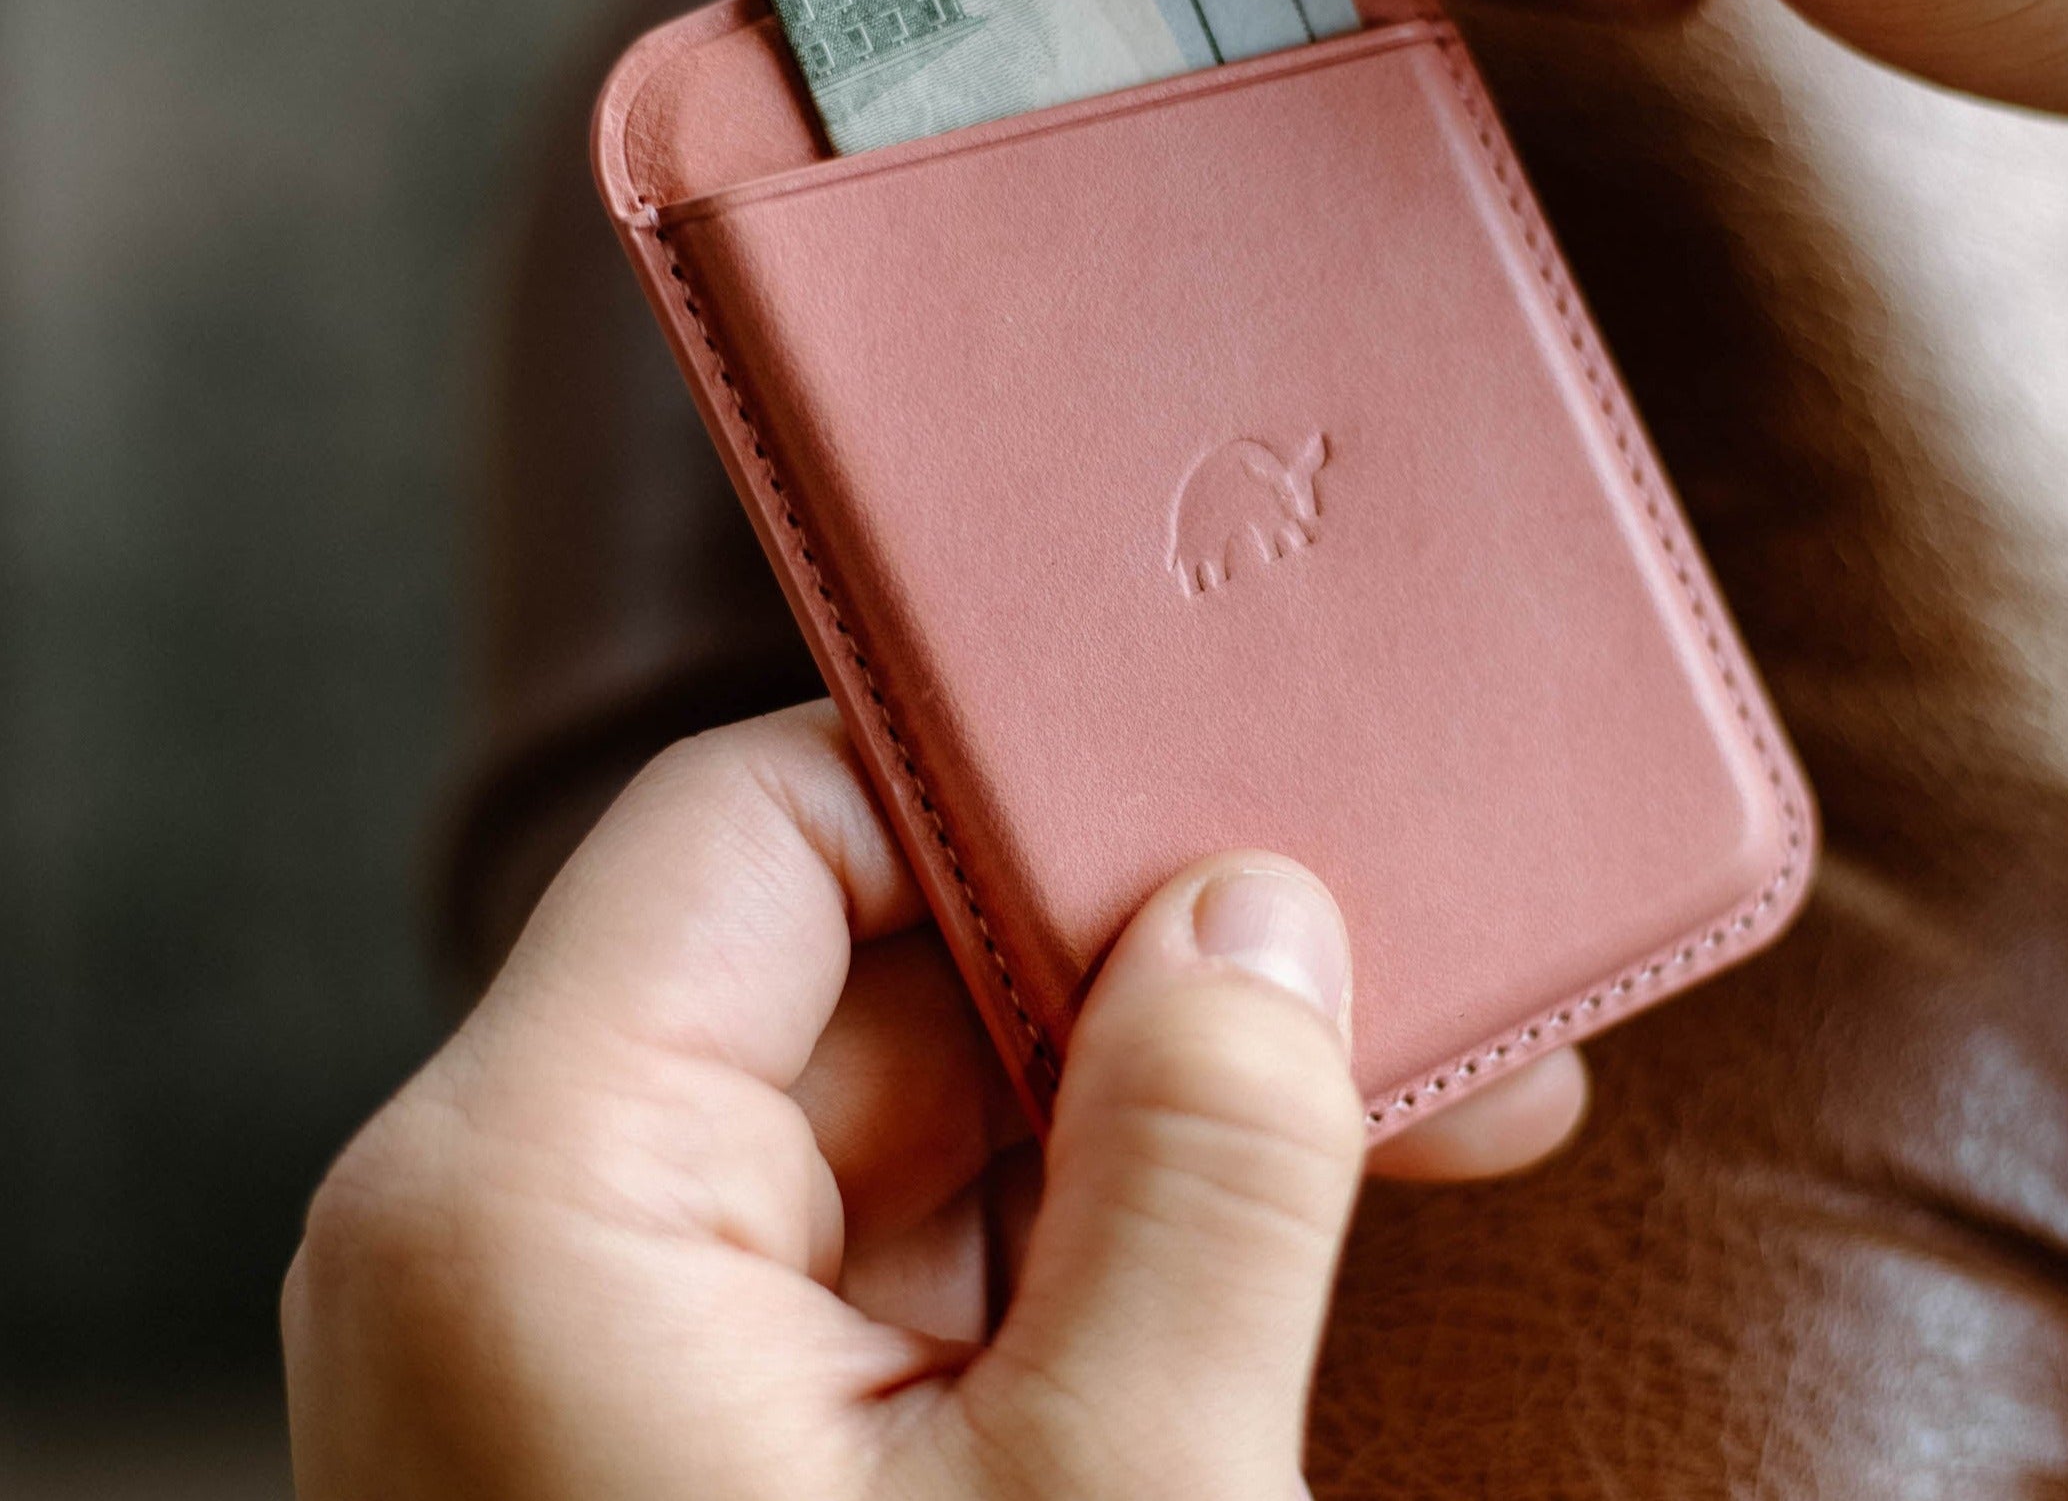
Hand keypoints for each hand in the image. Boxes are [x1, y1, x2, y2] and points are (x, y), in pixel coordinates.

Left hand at [283, 703, 1585, 1495]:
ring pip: (914, 1107)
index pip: (765, 824)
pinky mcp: (715, 1446)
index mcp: (532, 1193)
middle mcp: (538, 1236)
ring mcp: (619, 1347)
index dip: (996, 778)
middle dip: (1136, 953)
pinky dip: (1100, 1223)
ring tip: (1405, 1081)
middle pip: (858, 961)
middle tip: (1385, 935)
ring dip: (1151, 1093)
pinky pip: (920, 1251)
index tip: (1216, 766)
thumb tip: (1267, 919)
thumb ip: (1205, 1172)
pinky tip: (1289, 1210)